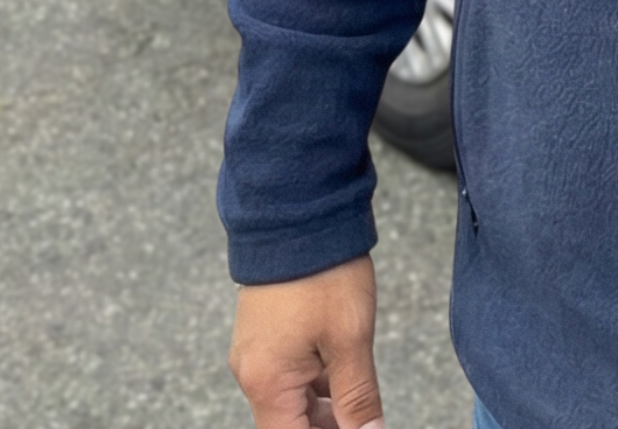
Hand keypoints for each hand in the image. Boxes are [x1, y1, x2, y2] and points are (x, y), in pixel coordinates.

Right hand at [229, 254, 383, 428]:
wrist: (297, 210)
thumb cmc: (323, 273)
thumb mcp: (351, 338)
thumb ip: (358, 397)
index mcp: (267, 383)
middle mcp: (253, 373)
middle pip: (290, 425)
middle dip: (328, 426)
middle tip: (365, 419)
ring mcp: (256, 352)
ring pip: (292, 400)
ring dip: (325, 408)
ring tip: (361, 402)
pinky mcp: (265, 333)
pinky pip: (290, 373)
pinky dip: (317, 382)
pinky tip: (346, 375)